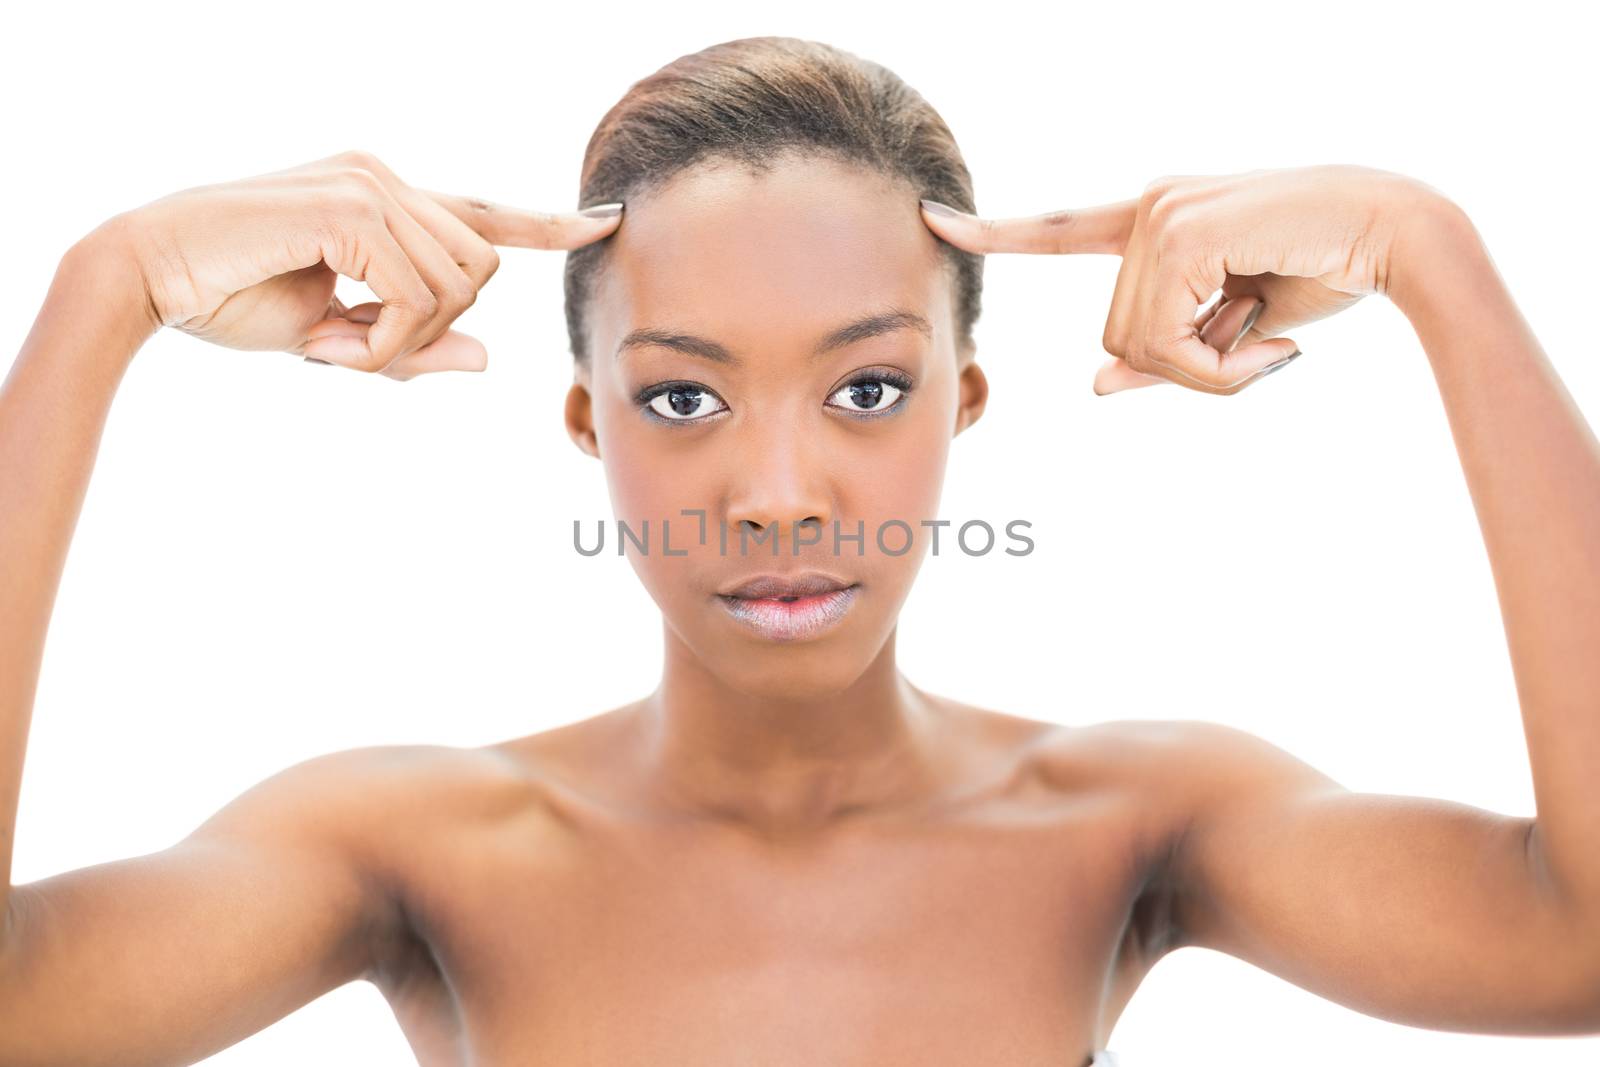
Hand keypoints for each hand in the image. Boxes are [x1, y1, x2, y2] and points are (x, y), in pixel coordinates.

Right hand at [108, 149, 622, 378]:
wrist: (149, 275)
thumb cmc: (234, 298)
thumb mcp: (340, 337)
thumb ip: (411, 346)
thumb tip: (489, 358)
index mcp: (387, 200)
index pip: (485, 212)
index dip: (549, 223)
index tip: (605, 221)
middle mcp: (387, 180)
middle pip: (482, 269)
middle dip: (431, 329)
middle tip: (354, 351)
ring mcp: (371, 187)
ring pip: (458, 286)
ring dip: (401, 341)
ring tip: (332, 344)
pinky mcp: (352, 208)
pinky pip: (416, 297)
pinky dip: (382, 341)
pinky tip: (327, 342)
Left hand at [920, 164, 1445, 394]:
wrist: (1395, 237)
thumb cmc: (1319, 272)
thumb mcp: (1232, 326)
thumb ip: (1165, 354)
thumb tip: (1098, 386)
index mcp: (1152, 220)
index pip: (1058, 229)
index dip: (996, 232)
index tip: (934, 222)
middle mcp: (1149, 207)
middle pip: (1116, 336)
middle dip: (1183, 367)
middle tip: (1254, 351)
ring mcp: (1160, 214)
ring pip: (1136, 345)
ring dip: (1206, 370)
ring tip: (1268, 337)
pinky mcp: (1180, 231)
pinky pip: (1164, 340)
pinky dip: (1216, 366)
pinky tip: (1271, 335)